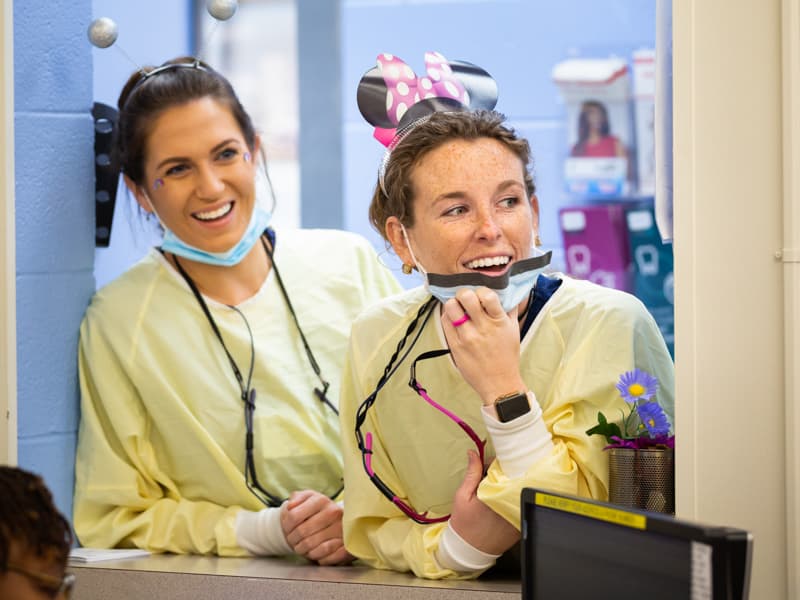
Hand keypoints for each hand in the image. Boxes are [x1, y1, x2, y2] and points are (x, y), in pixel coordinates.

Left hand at [280, 490, 353, 565]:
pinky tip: (314, 552)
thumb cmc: (318, 510)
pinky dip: (315, 556)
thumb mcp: (308, 498)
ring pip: (310, 544)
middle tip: (293, 540)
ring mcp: (342, 529)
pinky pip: (324, 555)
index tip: (287, 528)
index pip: (293, 516)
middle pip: (301, 532)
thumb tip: (290, 506)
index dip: (286, 525)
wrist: (339, 520)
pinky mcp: (346, 545)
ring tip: (300, 547)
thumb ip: (297, 498)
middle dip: (292, 539)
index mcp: (322, 500)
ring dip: (301, 549)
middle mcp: (334, 513)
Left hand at [441, 288, 525, 404]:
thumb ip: (510, 310)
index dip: (481, 290)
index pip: (487, 295)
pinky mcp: (455, 345)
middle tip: (465, 298)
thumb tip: (507, 291)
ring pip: (451, 307)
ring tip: (458, 308)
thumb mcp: (514, 330)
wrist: (499, 383)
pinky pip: (445, 321)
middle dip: (464, 293)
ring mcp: (467, 337)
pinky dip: (447, 316)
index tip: (480, 295)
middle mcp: (482, 328)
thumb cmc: (507, 356)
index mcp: (499, 322)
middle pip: (465, 297)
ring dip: (453, 304)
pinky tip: (453, 319)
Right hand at [449, 450, 519, 554]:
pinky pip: (520, 504)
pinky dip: (514, 500)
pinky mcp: (520, 522)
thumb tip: (473, 453)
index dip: (496, 465)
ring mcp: (516, 513)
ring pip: (518, 491)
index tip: (489, 467)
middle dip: (505, 474)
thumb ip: (472, 473)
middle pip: (514, 479)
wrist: (470, 549)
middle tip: (495, 478)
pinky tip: (503, 503)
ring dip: (511, 486)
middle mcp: (508, 503)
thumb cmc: (464, 522)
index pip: (503, 469)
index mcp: (494, 494)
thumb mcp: (463, 495)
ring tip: (499, 491)